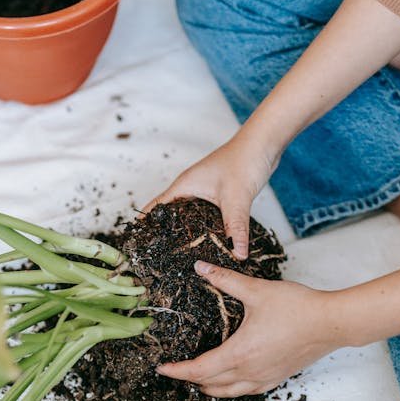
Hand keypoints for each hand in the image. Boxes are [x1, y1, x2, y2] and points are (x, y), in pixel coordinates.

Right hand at [144, 134, 277, 258]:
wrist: (262, 144)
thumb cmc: (244, 160)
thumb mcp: (236, 198)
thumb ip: (235, 228)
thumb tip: (237, 254)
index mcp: (185, 185)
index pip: (156, 207)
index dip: (145, 224)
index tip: (137, 243)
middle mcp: (191, 188)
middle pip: (171, 213)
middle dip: (165, 233)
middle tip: (161, 256)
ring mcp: (205, 190)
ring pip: (190, 215)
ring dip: (188, 231)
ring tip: (184, 253)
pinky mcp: (219, 194)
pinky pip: (206, 214)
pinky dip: (206, 227)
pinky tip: (212, 240)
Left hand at [156, 260, 344, 396]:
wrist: (332, 323)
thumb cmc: (297, 308)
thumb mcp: (256, 290)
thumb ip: (225, 279)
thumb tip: (200, 267)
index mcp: (240, 353)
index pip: (199, 370)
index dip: (177, 371)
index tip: (161, 368)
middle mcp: (250, 372)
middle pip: (210, 385)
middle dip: (189, 380)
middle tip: (176, 369)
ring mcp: (265, 378)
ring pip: (228, 392)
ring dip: (210, 387)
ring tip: (198, 377)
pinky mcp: (277, 378)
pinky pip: (247, 390)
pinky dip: (231, 388)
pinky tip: (231, 377)